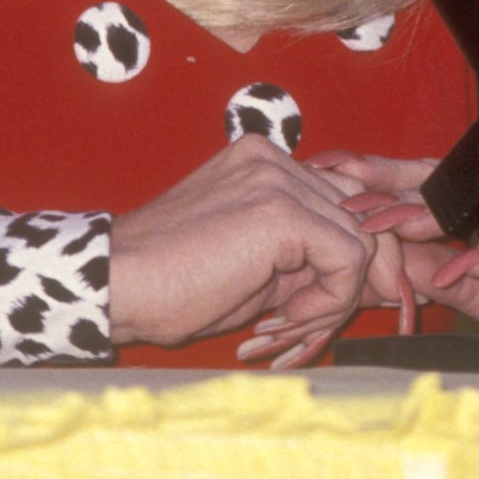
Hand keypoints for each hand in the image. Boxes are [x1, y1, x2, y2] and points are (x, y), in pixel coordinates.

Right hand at [108, 138, 415, 367]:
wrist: (118, 285)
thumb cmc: (170, 282)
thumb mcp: (251, 259)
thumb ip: (302, 252)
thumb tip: (361, 274)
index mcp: (262, 161)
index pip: (342, 197)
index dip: (346, 255)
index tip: (323, 300)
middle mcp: (272, 159)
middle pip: (359, 214)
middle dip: (347, 275)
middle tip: (308, 318)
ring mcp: (277, 180)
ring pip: (359, 238)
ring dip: (336, 291)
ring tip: (290, 320)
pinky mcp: (280, 213)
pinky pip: (347, 258)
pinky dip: (331, 298)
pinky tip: (288, 314)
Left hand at [311, 151, 478, 346]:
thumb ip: (465, 286)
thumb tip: (408, 275)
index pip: (431, 193)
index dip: (384, 190)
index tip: (337, 189)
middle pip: (442, 183)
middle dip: (389, 190)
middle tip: (346, 198)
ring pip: (478, 200)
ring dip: (431, 214)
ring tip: (389, 225)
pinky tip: (470, 264)